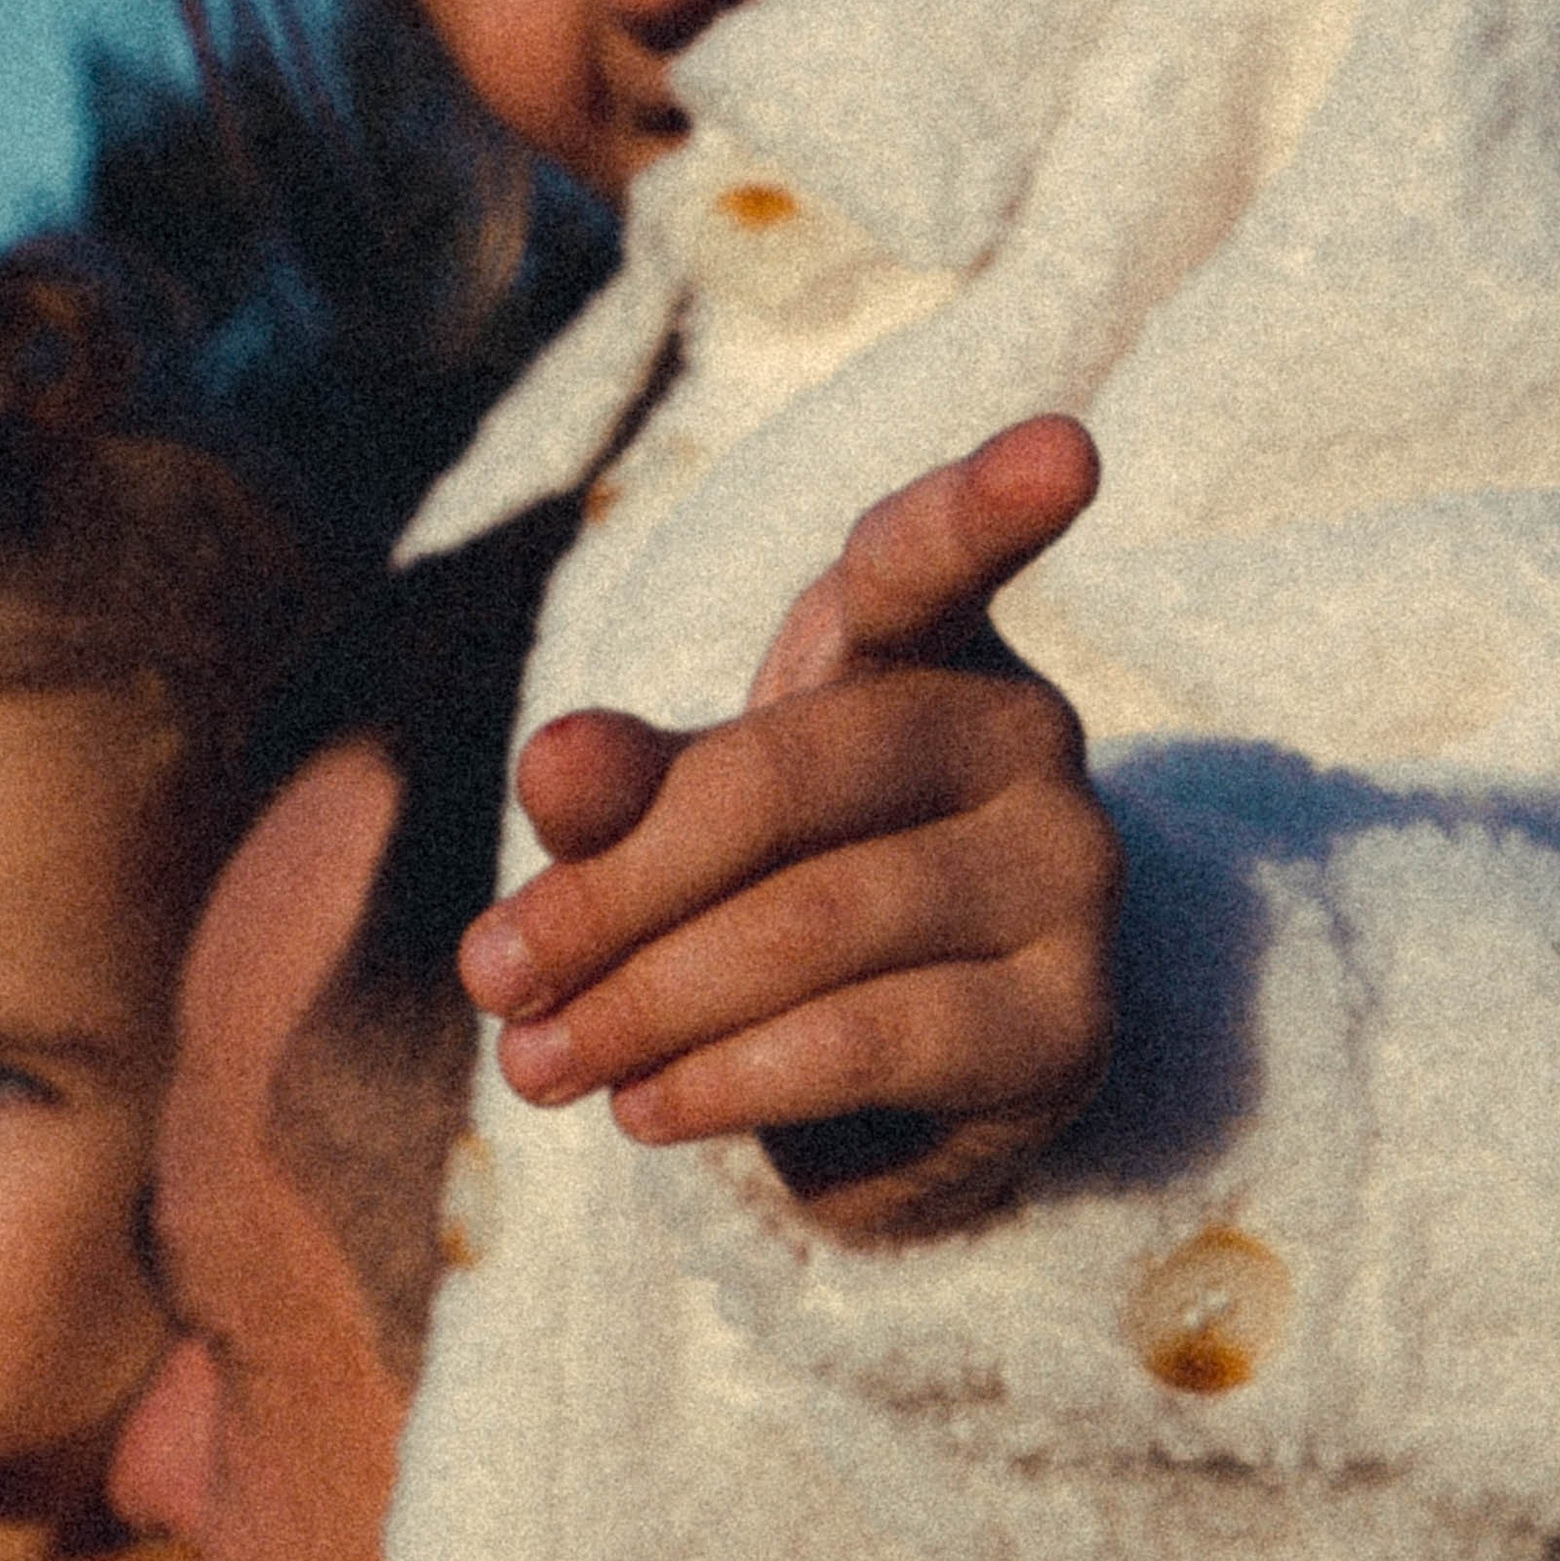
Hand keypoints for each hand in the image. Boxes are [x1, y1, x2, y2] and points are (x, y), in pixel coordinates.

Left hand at [457, 416, 1123, 1234]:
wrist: (891, 1076)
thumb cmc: (777, 886)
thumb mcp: (681, 814)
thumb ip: (617, 782)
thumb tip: (551, 765)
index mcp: (924, 643)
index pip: (933, 561)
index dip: (984, 507)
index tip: (1061, 451)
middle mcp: (1026, 736)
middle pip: (782, 782)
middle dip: (609, 889)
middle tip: (489, 973)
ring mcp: (1070, 879)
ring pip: (816, 927)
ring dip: (643, 1007)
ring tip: (537, 1063)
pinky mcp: (1069, 1026)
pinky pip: (871, 1043)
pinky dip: (727, 1081)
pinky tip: (646, 1109)